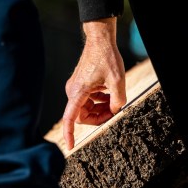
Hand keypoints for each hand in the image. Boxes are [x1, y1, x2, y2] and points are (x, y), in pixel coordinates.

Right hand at [63, 17, 125, 149]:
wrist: (101, 41)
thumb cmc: (106, 57)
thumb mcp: (118, 81)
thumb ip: (118, 101)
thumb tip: (115, 112)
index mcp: (78, 92)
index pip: (70, 118)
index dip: (69, 134)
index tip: (70, 146)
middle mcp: (73, 91)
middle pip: (83, 116)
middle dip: (98, 118)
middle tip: (114, 113)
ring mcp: (76, 88)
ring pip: (87, 109)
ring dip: (100, 109)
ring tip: (114, 102)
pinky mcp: (81, 85)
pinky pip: (89, 100)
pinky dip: (100, 101)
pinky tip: (110, 95)